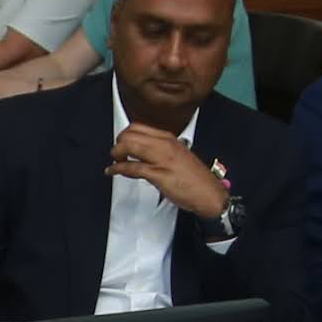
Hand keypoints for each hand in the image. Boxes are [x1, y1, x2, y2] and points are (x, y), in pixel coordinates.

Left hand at [110, 126, 230, 218]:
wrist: (209, 194)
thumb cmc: (195, 179)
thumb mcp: (178, 156)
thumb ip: (161, 152)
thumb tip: (143, 153)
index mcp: (169, 139)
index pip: (139, 127)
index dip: (125, 134)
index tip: (122, 143)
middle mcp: (164, 144)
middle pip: (131, 134)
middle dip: (118, 143)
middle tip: (116, 153)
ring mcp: (161, 158)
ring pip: (129, 146)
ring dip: (116, 154)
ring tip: (114, 161)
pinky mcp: (158, 174)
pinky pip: (132, 167)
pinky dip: (118, 168)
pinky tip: (113, 171)